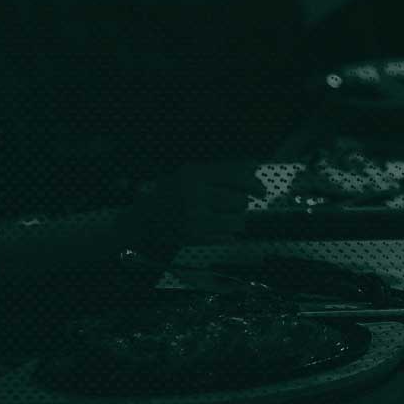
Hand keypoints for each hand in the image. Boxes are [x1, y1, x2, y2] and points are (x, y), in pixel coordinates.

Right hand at [122, 161, 265, 247]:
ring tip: (223, 218)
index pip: (235, 175)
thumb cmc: (171, 194)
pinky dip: (227, 234)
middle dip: (240, 204)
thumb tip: (254, 166)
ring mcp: (193, 218)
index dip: (253, 183)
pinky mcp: (194, 238)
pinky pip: (227, 237)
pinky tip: (215, 229)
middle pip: (240, 200)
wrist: (142, 221)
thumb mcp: (191, 174)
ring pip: (238, 221)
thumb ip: (222, 170)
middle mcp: (193, 195)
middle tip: (230, 205)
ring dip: (236, 220)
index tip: (261, 191)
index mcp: (193, 175)